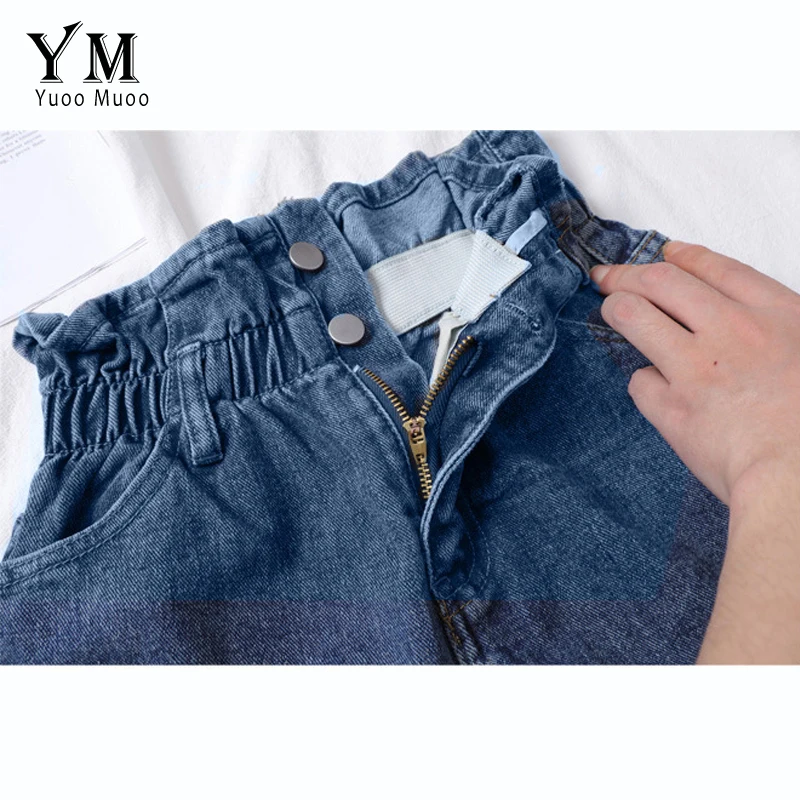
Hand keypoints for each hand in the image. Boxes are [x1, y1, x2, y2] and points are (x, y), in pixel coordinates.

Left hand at [590, 242, 799, 506]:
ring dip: (616, 310)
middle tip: (608, 277)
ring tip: (610, 311)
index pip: (717, 269)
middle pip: (661, 283)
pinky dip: (644, 383)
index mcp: (777, 315)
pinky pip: (639, 382)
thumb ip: (777, 329)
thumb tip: (739, 319)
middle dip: (628, 274)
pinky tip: (653, 389)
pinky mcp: (671, 409)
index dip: (684, 257)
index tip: (665, 252)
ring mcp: (696, 368)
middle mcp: (731, 331)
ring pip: (633, 317)